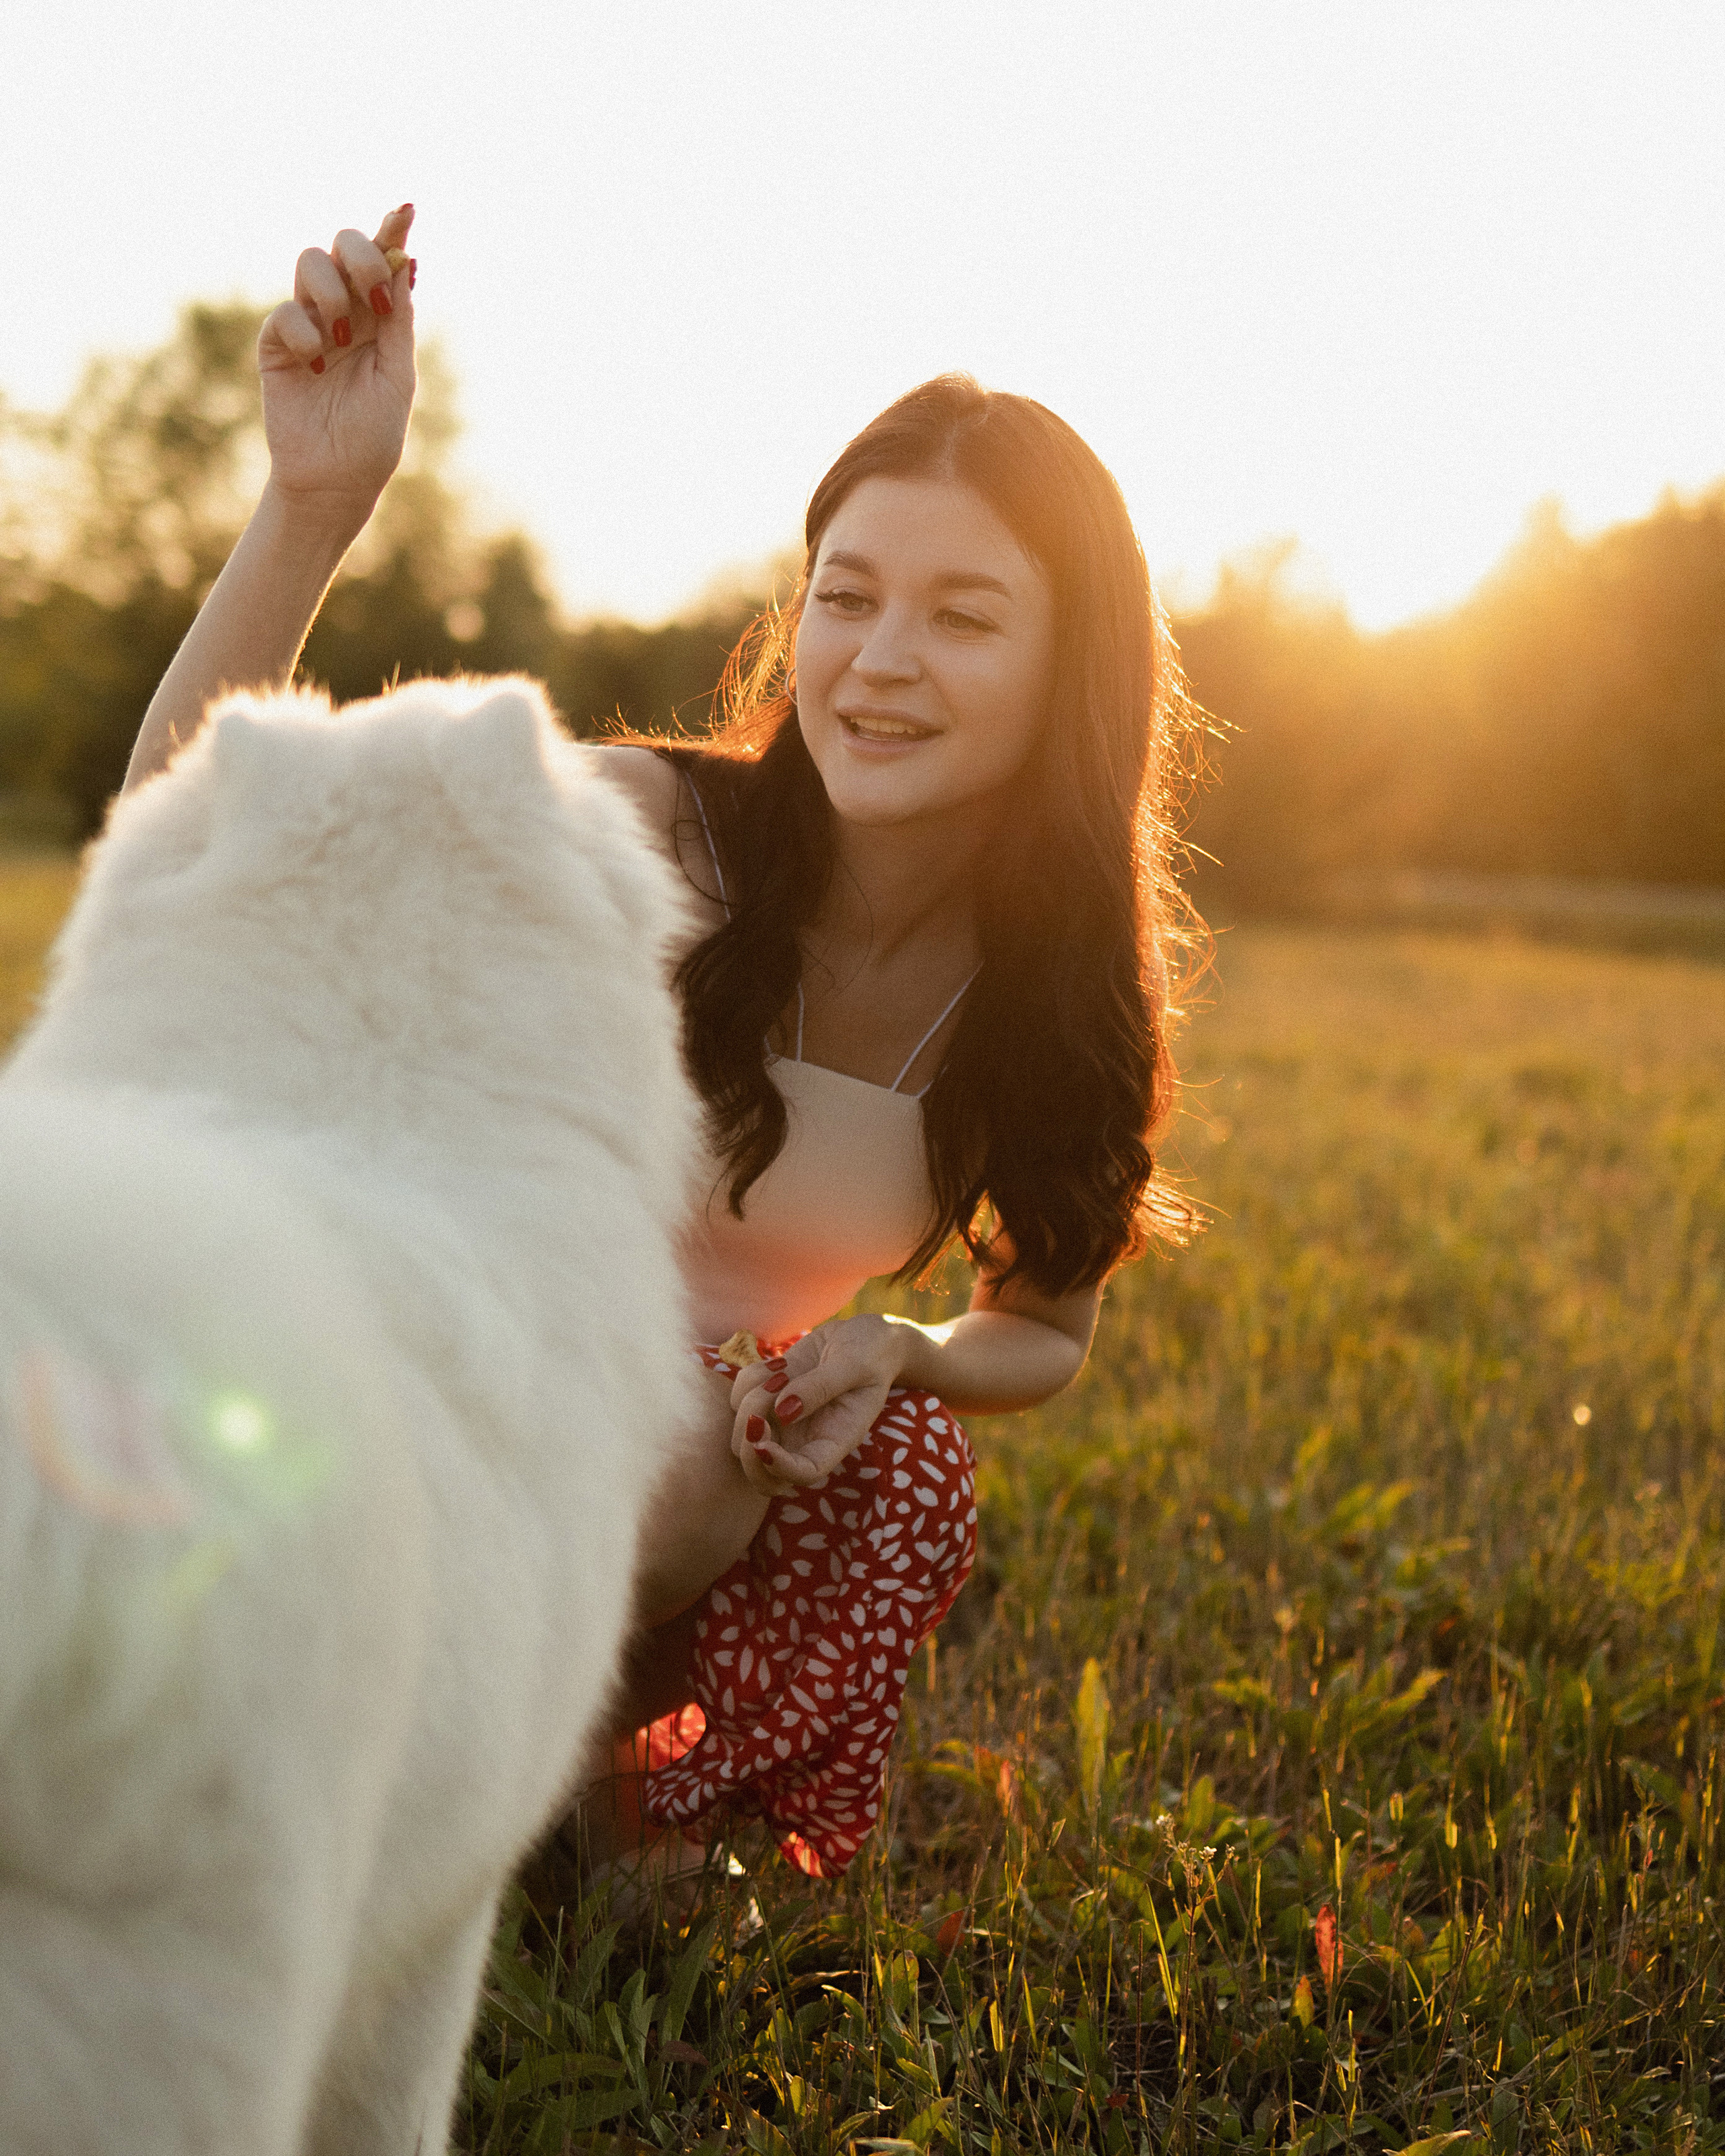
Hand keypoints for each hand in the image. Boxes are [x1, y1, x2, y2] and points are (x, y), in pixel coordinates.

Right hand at [256, 204, 416, 531]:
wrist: (335, 481)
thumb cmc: (372, 436)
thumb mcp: (397, 376)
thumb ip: (398, 321)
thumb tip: (408, 264)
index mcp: (378, 319)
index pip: (383, 261)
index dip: (391, 230)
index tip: (406, 210)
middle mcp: (343, 312)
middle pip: (342, 245)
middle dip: (361, 257)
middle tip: (375, 298)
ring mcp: (308, 324)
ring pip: (310, 264)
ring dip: (331, 295)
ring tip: (340, 338)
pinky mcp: (276, 344)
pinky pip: (286, 312)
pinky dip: (305, 334)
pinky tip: (317, 366)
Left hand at [728, 1315, 912, 1493]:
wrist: (860, 1336)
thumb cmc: (871, 1353)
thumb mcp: (856, 1364)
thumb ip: (822, 1386)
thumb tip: (782, 1412)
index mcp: (836, 1440)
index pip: (805, 1473)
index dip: (779, 1468)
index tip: (763, 1445)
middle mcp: (806, 1439)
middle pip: (762, 1473)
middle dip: (748, 1448)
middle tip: (756, 1415)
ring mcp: (784, 1422)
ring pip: (743, 1435)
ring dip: (751, 1401)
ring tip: (783, 1372)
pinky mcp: (768, 1398)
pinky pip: (738, 1399)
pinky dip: (749, 1379)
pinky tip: (779, 1363)